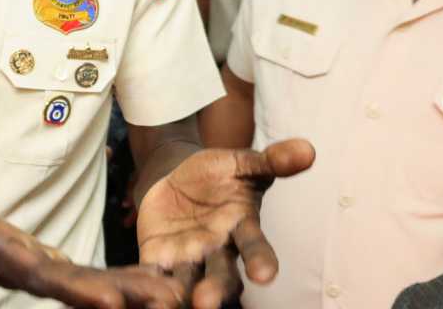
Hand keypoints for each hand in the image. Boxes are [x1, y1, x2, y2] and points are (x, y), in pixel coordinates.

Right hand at [0, 104, 188, 307]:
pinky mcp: (47, 268)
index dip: (75, 287)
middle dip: (121, 293)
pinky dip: (121, 283)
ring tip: (176, 295)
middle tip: (166, 299)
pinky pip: (88, 278)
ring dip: (133, 292)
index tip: (110, 300)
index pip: (39, 273)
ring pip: (88, 285)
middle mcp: (21, 268)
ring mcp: (36, 272)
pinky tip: (156, 281)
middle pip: (76, 286)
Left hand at [137, 140, 315, 308]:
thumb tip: (308, 149)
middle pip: (220, 276)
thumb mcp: (242, 162)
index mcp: (242, 229)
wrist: (177, 176)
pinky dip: (144, 282)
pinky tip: (134, 290)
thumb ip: (271, 161)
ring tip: (168, 304)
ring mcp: (188, 258)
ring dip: (177, 295)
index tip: (265, 275)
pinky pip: (151, 274)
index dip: (261, 261)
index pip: (255, 247)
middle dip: (215, 290)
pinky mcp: (158, 258)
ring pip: (186, 282)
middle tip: (206, 303)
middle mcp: (218, 251)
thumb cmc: (217, 174)